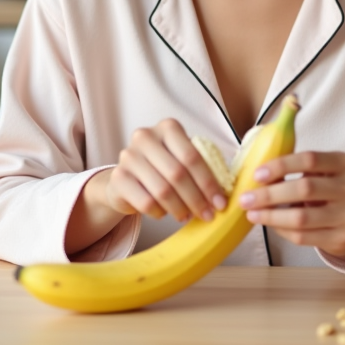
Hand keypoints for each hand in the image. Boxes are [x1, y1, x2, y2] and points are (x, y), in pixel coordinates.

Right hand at [103, 119, 229, 222]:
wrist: (126, 179)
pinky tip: (166, 213)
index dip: (208, 182)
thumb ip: (201, 167)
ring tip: (187, 216)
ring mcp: (128, 156)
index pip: (192, 157)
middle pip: (178, 174)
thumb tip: (226, 192)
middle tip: (208, 215)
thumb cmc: (162, 168)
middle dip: (197, 199)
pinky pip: (146, 202)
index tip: (220, 203)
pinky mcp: (118, 177)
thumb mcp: (181, 159)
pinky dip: (161, 213)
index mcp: (168, 127)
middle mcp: (145, 137)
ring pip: (162, 190)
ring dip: (180, 208)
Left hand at [237, 151, 344, 265]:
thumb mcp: (328, 170)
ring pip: (302, 218)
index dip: (281, 165)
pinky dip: (282, 230)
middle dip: (269, 194)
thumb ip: (301, 167)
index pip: (310, 159)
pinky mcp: (343, 239)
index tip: (257, 174)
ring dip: (270, 216)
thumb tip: (259, 174)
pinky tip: (271, 224)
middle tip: (246, 198)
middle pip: (304, 189)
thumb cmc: (335, 188)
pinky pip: (303, 237)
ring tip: (252, 213)